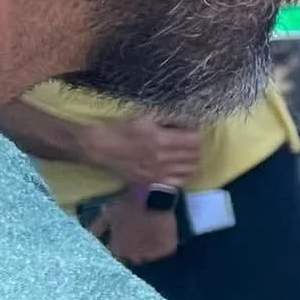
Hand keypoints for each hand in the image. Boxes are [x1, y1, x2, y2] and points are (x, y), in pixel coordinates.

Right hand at [84, 113, 201, 185]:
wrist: (102, 148)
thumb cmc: (123, 129)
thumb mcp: (147, 117)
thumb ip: (169, 118)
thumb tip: (187, 121)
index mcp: (162, 140)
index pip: (195, 140)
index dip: (196, 133)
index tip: (191, 129)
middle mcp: (163, 159)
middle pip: (195, 155)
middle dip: (196, 146)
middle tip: (189, 141)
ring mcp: (159, 173)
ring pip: (190, 170)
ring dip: (192, 160)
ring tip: (186, 153)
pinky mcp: (153, 182)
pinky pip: (178, 182)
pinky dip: (184, 174)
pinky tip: (180, 167)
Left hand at [96, 194, 178, 265]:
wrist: (153, 195)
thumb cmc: (128, 204)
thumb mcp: (109, 213)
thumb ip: (98, 228)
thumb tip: (87, 237)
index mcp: (118, 249)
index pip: (118, 254)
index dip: (122, 243)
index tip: (125, 234)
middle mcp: (134, 256)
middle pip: (133, 256)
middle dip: (134, 247)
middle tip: (138, 232)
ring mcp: (152, 254)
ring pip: (148, 255)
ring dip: (148, 247)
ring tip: (150, 231)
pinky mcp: (166, 250)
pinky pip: (163, 251)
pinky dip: (162, 244)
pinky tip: (160, 232)